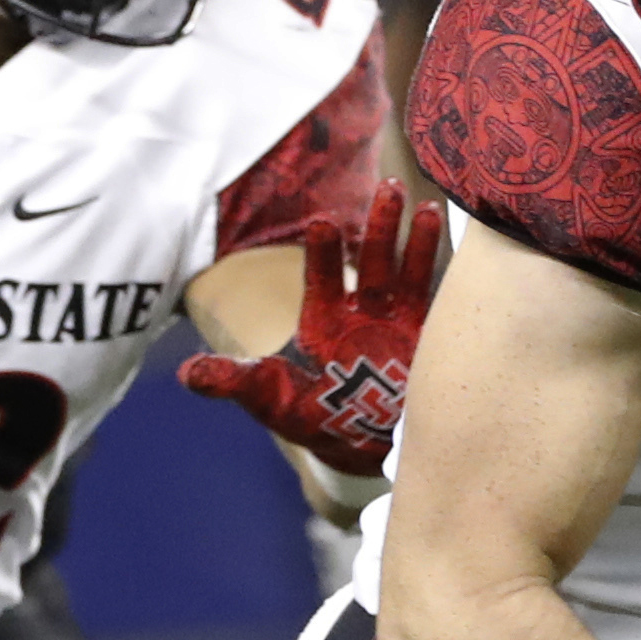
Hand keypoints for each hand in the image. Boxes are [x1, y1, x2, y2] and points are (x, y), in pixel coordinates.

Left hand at [179, 180, 441, 476]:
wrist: (360, 451)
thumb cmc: (311, 420)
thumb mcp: (270, 399)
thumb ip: (234, 381)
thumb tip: (186, 374)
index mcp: (323, 320)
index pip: (322, 277)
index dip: (323, 252)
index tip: (323, 223)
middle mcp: (360, 312)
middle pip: (371, 261)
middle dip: (378, 228)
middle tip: (386, 188)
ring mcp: (395, 322)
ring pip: (405, 271)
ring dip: (414, 239)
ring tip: (425, 203)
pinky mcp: (424, 338)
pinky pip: (435, 298)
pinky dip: (443, 270)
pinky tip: (454, 244)